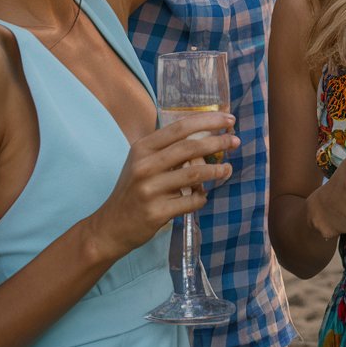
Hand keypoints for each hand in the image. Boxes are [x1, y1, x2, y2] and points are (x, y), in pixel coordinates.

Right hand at [88, 111, 236, 260]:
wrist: (109, 227)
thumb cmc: (133, 189)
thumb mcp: (142, 162)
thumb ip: (168, 148)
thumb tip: (208, 134)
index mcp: (143, 148)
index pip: (181, 127)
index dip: (208, 120)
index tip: (229, 119)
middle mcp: (144, 166)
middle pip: (191, 148)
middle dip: (218, 142)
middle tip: (235, 141)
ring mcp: (150, 190)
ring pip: (195, 175)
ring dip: (217, 171)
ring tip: (227, 169)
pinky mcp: (157, 212)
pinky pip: (191, 201)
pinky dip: (202, 197)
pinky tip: (203, 195)